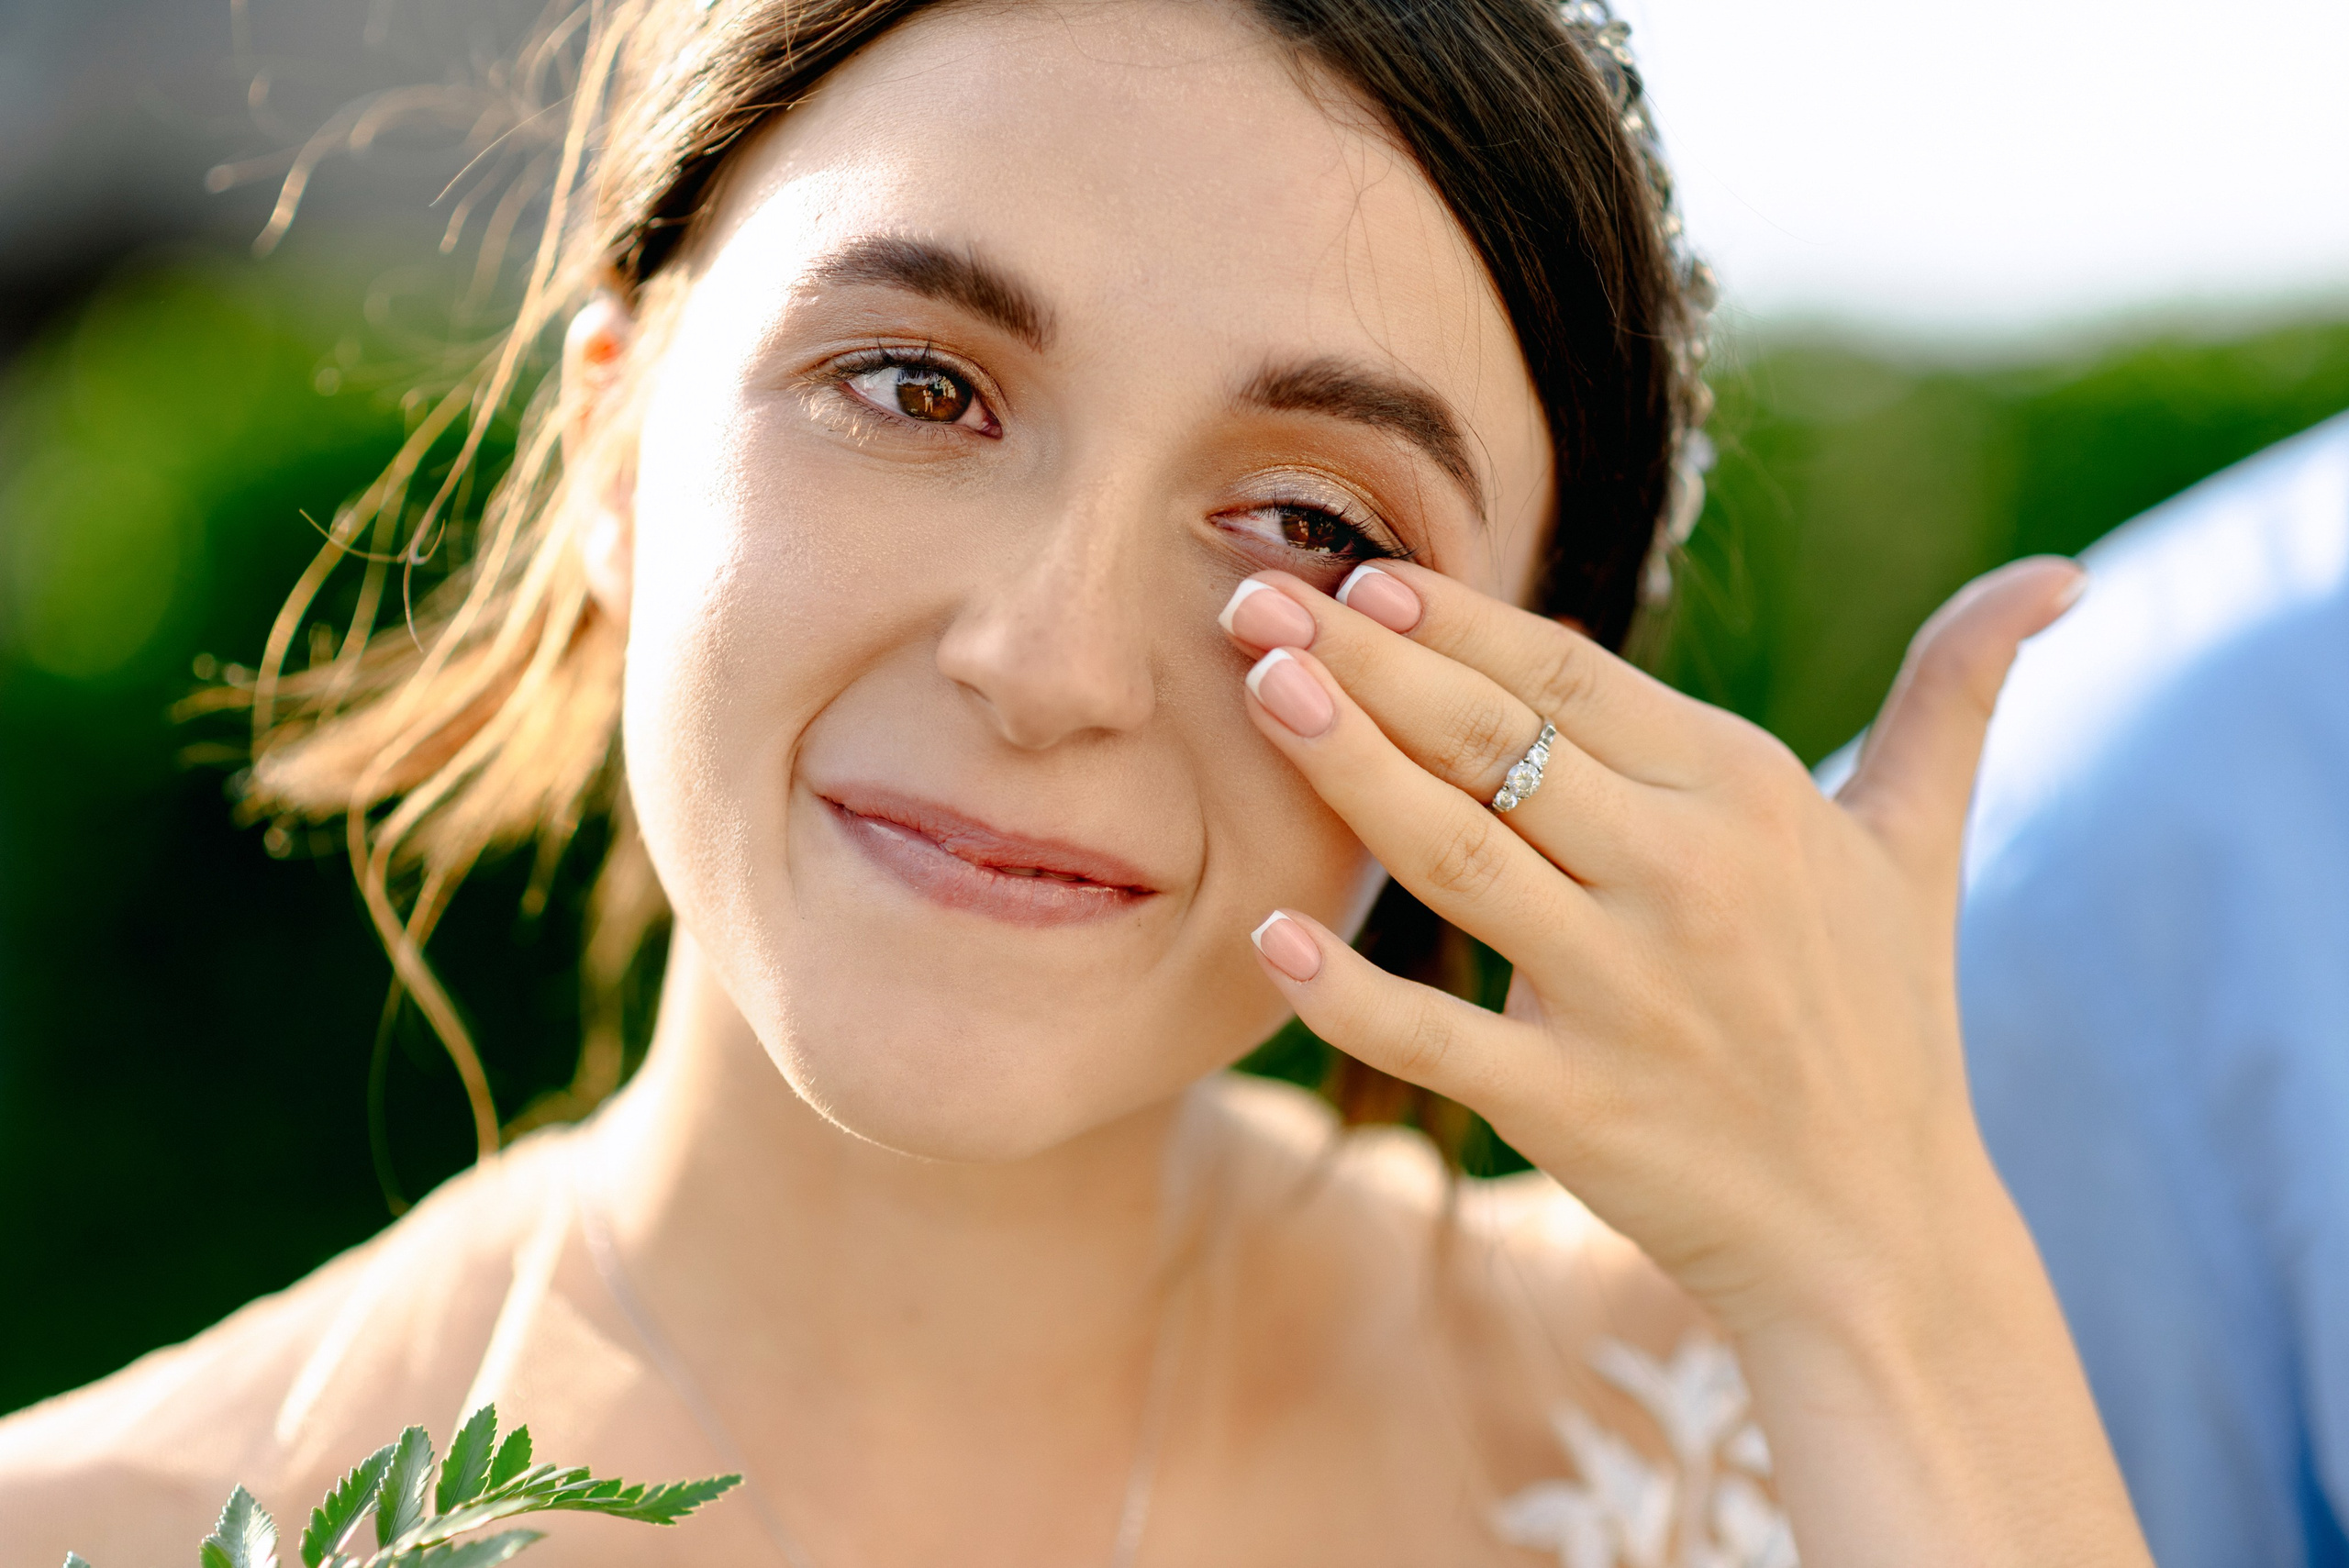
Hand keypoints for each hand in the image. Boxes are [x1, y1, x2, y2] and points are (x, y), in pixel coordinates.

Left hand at [1220, 557, 2148, 1567]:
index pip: (1572, 678)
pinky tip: (1270, 935)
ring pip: (1457, 854)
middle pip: (1493, 742)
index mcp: (1747, 796)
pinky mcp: (1576, 1106)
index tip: (1359, 577)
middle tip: (1253, 603)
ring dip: (1348, 767)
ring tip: (1257, 690)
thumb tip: (2055, 575)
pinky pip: (1440, 1035)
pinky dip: (1351, 991)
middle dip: (1366, 663)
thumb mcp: (1920, 845)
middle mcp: (1687, 878)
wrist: (1879, 1233)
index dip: (1460, 622)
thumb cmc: (1885, 1018)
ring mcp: (1628, 994)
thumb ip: (1956, 695)